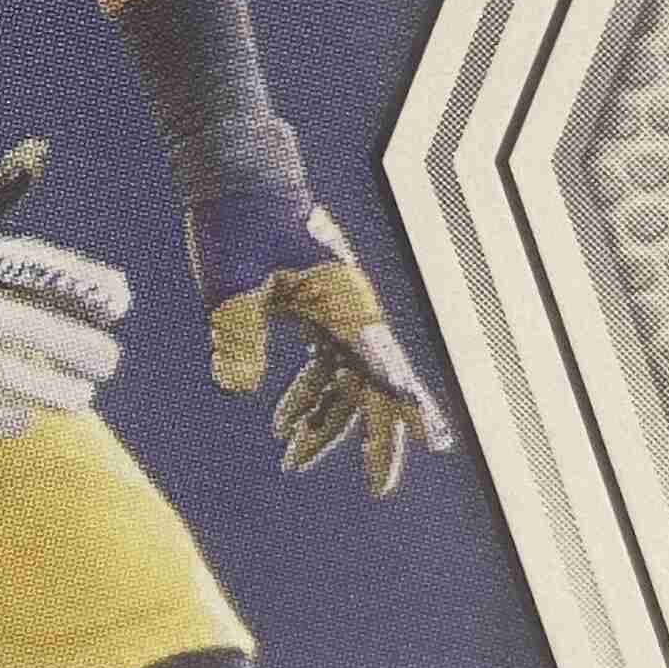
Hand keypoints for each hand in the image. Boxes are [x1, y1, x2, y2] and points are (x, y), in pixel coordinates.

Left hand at [188, 175, 452, 495]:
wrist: (236, 177)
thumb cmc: (238, 225)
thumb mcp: (230, 287)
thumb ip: (237, 339)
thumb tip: (237, 391)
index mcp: (342, 306)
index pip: (385, 368)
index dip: (412, 409)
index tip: (437, 443)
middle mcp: (350, 312)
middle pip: (375, 387)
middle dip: (378, 441)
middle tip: (378, 490)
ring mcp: (335, 311)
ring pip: (344, 382)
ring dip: (324, 423)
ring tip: (289, 461)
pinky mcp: (316, 308)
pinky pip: (323, 364)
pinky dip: (306, 395)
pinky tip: (280, 427)